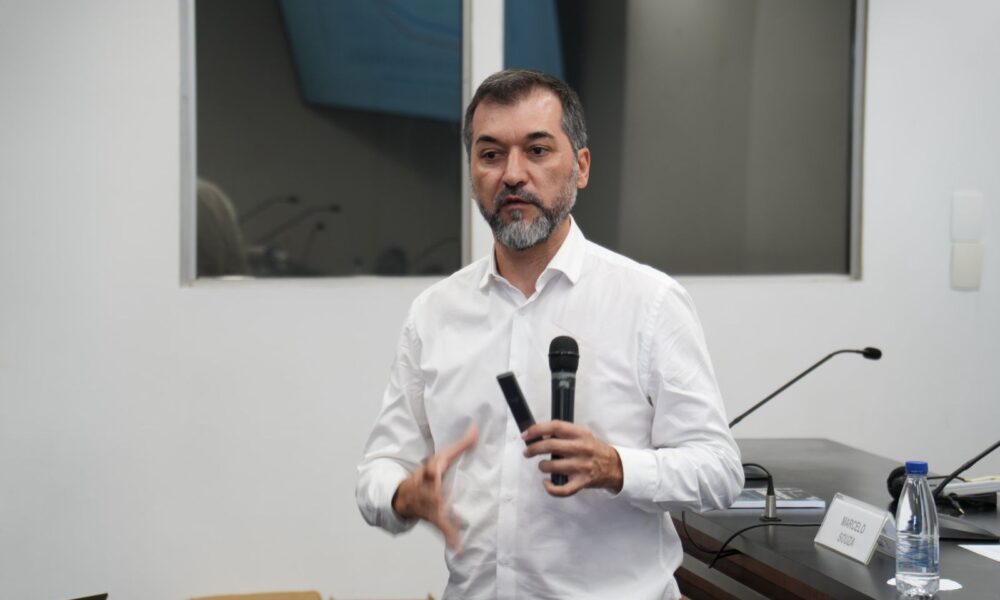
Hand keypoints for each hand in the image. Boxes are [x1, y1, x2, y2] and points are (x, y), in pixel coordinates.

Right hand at [392, 423, 477, 549]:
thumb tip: (476, 427)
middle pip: (432, 492)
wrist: (404, 495)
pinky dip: (449, 537)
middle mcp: (427, 489)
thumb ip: (461, 445)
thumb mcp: (443, 457)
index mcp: (429, 472)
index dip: (432, 468)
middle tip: (441, 499)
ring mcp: (429, 505)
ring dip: (444, 519)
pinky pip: (442, 528)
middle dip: (436, 495)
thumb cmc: (429, 473)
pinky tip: (458, 547)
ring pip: (435, 511)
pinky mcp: (433, 518)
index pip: (430, 469)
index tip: (434, 469)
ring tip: (455, 528)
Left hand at [522, 420, 622, 496]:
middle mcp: (582, 449)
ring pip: (552, 466)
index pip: (555, 427)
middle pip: (551, 446)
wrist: (614, 466)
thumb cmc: (593, 449)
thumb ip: (564, 434)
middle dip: (533, 449)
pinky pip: (562, 489)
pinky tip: (547, 483)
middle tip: (527, 452)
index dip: (537, 430)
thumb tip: (539, 435)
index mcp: (581, 434)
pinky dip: (550, 488)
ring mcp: (582, 466)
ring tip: (543, 465)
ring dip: (542, 466)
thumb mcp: (583, 435)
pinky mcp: (582, 482)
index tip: (526, 435)